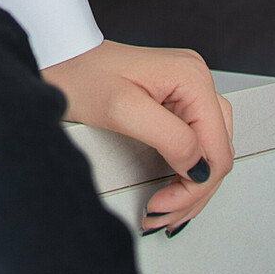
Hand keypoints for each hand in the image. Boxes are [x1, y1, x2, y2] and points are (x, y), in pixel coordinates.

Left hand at [42, 38, 234, 237]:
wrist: (58, 58)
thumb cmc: (79, 74)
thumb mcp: (122, 110)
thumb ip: (170, 138)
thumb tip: (200, 168)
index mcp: (191, 78)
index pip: (216, 150)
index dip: (195, 187)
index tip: (164, 206)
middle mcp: (196, 81)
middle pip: (216, 153)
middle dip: (193, 192)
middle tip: (162, 216)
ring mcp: (188, 90)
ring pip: (209, 152)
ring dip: (192, 186)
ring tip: (165, 210)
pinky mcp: (176, 100)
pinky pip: (195, 143)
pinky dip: (185, 170)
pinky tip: (171, 188)